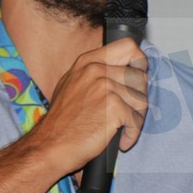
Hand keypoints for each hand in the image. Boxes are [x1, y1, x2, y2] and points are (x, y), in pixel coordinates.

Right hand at [30, 38, 148, 172]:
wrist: (50, 146)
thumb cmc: (62, 122)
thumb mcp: (72, 85)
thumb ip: (96, 74)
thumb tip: (123, 71)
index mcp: (88, 61)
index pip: (128, 47)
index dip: (139, 62)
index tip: (137, 78)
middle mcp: (96, 69)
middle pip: (140, 76)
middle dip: (140, 97)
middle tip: (130, 111)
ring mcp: (105, 86)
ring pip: (142, 99)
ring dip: (136, 118)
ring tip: (122, 128)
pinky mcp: (113, 106)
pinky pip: (136, 120)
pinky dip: (132, 133)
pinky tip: (122, 140)